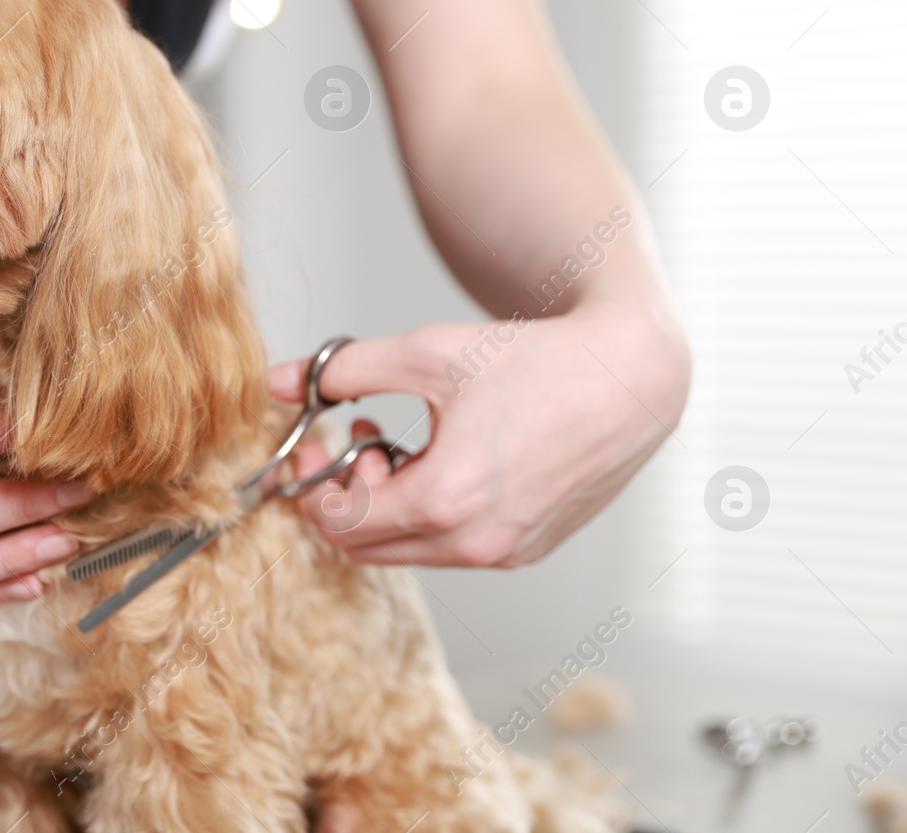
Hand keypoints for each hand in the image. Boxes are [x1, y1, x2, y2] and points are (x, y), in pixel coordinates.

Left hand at [271, 306, 688, 567]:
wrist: (629, 377)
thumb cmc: (534, 360)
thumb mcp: (425, 353)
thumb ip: (341, 370)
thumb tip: (277, 380)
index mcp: (446, 499)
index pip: (340, 523)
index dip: (312, 484)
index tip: (314, 443)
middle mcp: (477, 541)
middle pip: (365, 547)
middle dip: (346, 494)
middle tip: (354, 439)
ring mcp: (506, 552)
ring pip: (408, 550)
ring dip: (386, 503)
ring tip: (399, 442)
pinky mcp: (527, 549)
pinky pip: (451, 547)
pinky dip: (428, 512)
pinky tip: (441, 458)